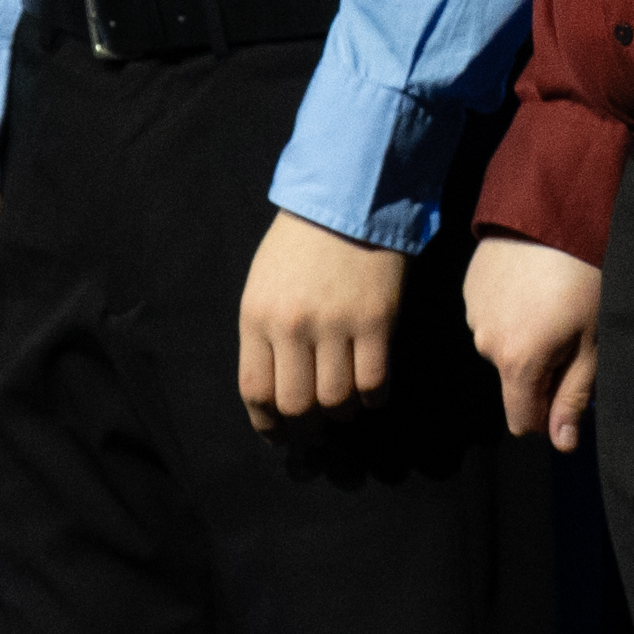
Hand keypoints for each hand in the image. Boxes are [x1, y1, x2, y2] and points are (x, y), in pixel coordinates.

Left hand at [239, 216, 412, 428]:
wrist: (350, 199)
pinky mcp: (377, 321)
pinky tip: (372, 390)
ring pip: (337, 400)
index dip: (268, 424)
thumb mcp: (264, 284)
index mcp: (257, 316)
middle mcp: (293, 325)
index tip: (280, 434)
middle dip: (307, 426)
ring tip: (347, 403)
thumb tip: (276, 391)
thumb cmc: (301, 242)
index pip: (256, 390)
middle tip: (317, 425)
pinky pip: (375, 383)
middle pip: (297, 405)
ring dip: (343, 413)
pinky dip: (374, 398)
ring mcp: (336, 324)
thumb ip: (264, 334)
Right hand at [467, 232, 605, 451]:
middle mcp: (485, 344)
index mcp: (517, 363)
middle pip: (512, 382)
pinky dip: (509, 310)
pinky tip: (531, 283)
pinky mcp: (469, 286)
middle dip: (539, 371)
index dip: (548, 415)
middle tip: (571, 331)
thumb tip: (562, 445)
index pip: (522, 421)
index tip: (571, 386)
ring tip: (551, 301)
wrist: (554, 207)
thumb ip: (574, 396)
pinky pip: (490, 316)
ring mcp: (473, 313)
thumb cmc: (584, 276)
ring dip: (522, 338)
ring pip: (500, 347)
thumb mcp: (592, 341)